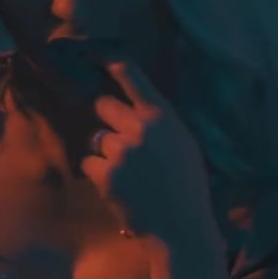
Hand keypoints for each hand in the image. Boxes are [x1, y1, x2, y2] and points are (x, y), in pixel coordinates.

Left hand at [80, 57, 223, 255]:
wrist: (181, 225)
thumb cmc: (187, 185)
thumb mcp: (183, 143)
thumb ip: (159, 124)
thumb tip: (136, 109)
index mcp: (162, 116)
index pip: (134, 78)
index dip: (112, 63)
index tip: (95, 52)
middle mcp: (140, 127)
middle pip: (103, 106)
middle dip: (108, 121)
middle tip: (122, 143)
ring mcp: (121, 149)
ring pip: (97, 138)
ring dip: (105, 152)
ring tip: (128, 174)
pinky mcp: (106, 173)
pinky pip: (90, 163)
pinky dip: (99, 175)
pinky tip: (118, 187)